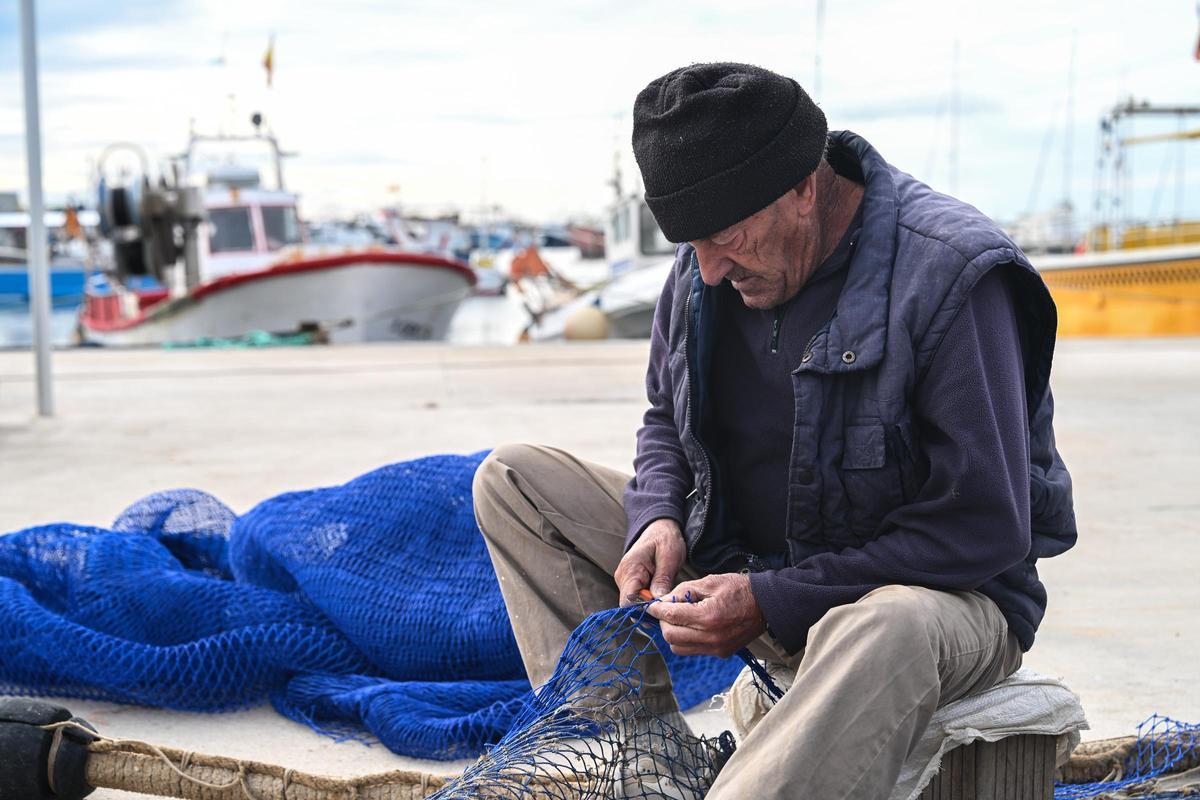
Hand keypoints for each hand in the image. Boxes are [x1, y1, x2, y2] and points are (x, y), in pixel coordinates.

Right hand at [614, 518, 685, 605]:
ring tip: (667, 599)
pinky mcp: (631, 584)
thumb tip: (657, 602)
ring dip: (651, 605)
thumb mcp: (669, 557)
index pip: (628, 601)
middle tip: (668, 606)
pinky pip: (638, 599)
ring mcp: (625, 581)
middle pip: (631, 606)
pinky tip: (662, 596)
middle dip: (650, 610)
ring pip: (635, 604)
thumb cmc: (665, 539)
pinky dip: (650, 601)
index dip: (644, 611)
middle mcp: (623, 578)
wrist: (659, 529)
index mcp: (630, 569)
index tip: (662, 610)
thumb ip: (662, 579)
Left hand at [645, 573, 766, 657]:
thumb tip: (663, 601)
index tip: (651, 605)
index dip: (657, 610)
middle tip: (666, 610)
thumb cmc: (739, 589)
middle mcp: (711, 637)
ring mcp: (716, 648)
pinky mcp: (720, 653)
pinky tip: (690, 626)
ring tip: (678, 618)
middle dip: (663, 622)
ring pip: (678, 647)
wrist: (766, 605)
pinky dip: (685, 640)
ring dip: (672, 633)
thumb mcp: (710, 581)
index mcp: (708, 616)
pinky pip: (692, 651)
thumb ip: (683, 591)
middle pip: (670, 636)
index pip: (671, 616)